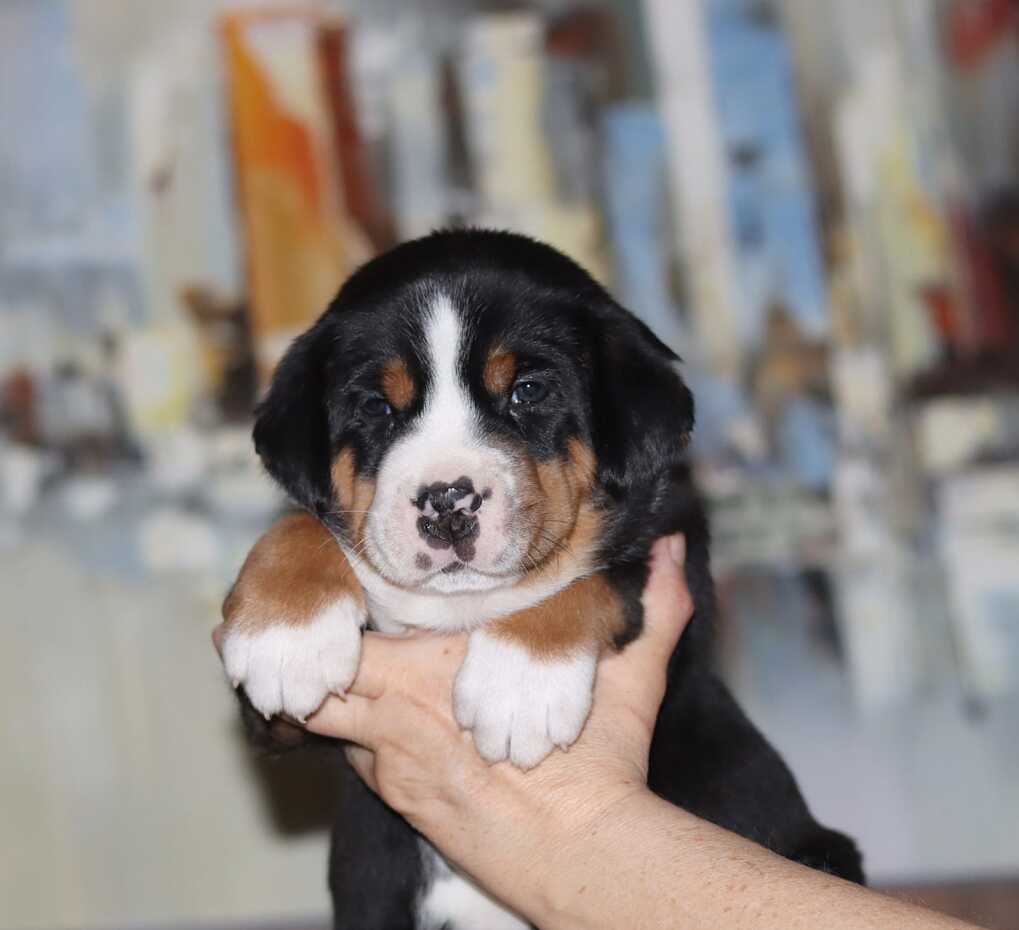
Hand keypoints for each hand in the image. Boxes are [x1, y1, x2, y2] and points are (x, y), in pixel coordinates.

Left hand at [300, 535, 692, 916]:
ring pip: (331, 728)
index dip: (313, 616)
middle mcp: (400, 721)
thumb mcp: (627, 678)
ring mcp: (396, 770)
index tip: (292, 590)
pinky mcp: (406, 805)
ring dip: (321, 701)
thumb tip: (678, 547)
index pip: (345, 641)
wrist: (584, 859)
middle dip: (287, 663)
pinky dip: (354, 740)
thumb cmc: (598, 766)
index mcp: (434, 674)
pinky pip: (360, 764)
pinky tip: (363, 728)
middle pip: (312, 690)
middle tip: (245, 638)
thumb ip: (654, 605)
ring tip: (293, 674)